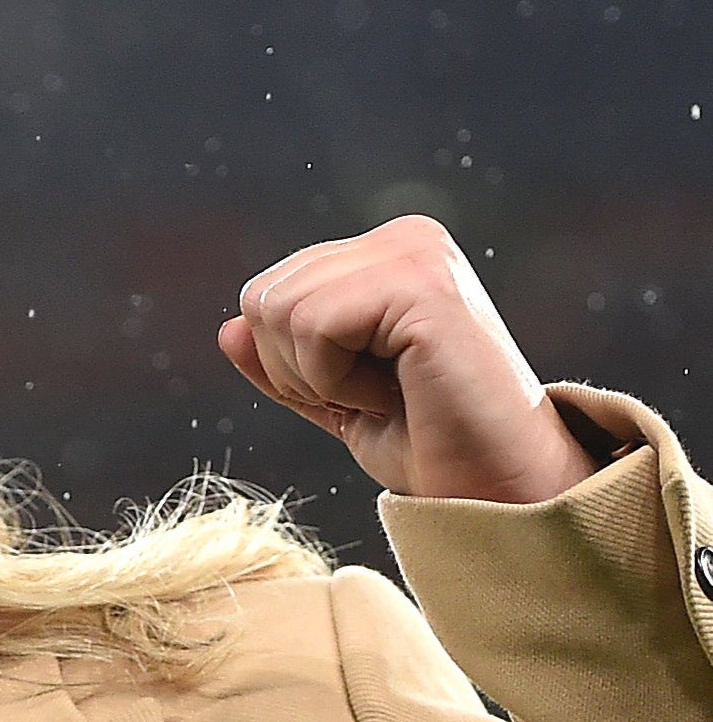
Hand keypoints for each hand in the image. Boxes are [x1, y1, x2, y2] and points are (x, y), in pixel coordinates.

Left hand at [219, 216, 593, 505]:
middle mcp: (404, 236)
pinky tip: (399, 388)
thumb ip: (280, 362)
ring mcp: (415, 251)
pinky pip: (314, 326)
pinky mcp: (422, 281)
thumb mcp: (332, 399)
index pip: (266, 294)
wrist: (494, 484)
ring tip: (390, 389)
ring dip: (320, 376)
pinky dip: (337, 379)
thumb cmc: (425, 443)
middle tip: (374, 392)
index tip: (362, 388)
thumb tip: (226, 328)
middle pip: (262, 298)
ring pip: (279, 310)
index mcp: (384, 253)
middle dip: (296, 368)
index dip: (289, 364)